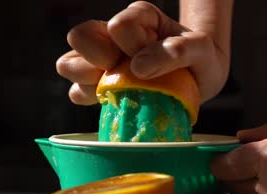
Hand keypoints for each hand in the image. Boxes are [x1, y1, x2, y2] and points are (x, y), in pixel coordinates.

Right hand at [56, 1, 230, 104]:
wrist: (199, 80)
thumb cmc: (199, 59)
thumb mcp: (200, 50)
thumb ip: (178, 50)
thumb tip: (138, 67)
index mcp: (138, 18)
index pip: (119, 26)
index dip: (135, 47)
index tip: (151, 62)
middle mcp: (113, 36)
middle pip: (79, 36)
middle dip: (100, 58)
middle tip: (125, 73)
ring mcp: (101, 60)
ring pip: (67, 64)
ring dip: (89, 80)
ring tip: (117, 89)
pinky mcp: (97, 86)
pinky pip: (75, 92)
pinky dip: (89, 98)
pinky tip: (112, 101)